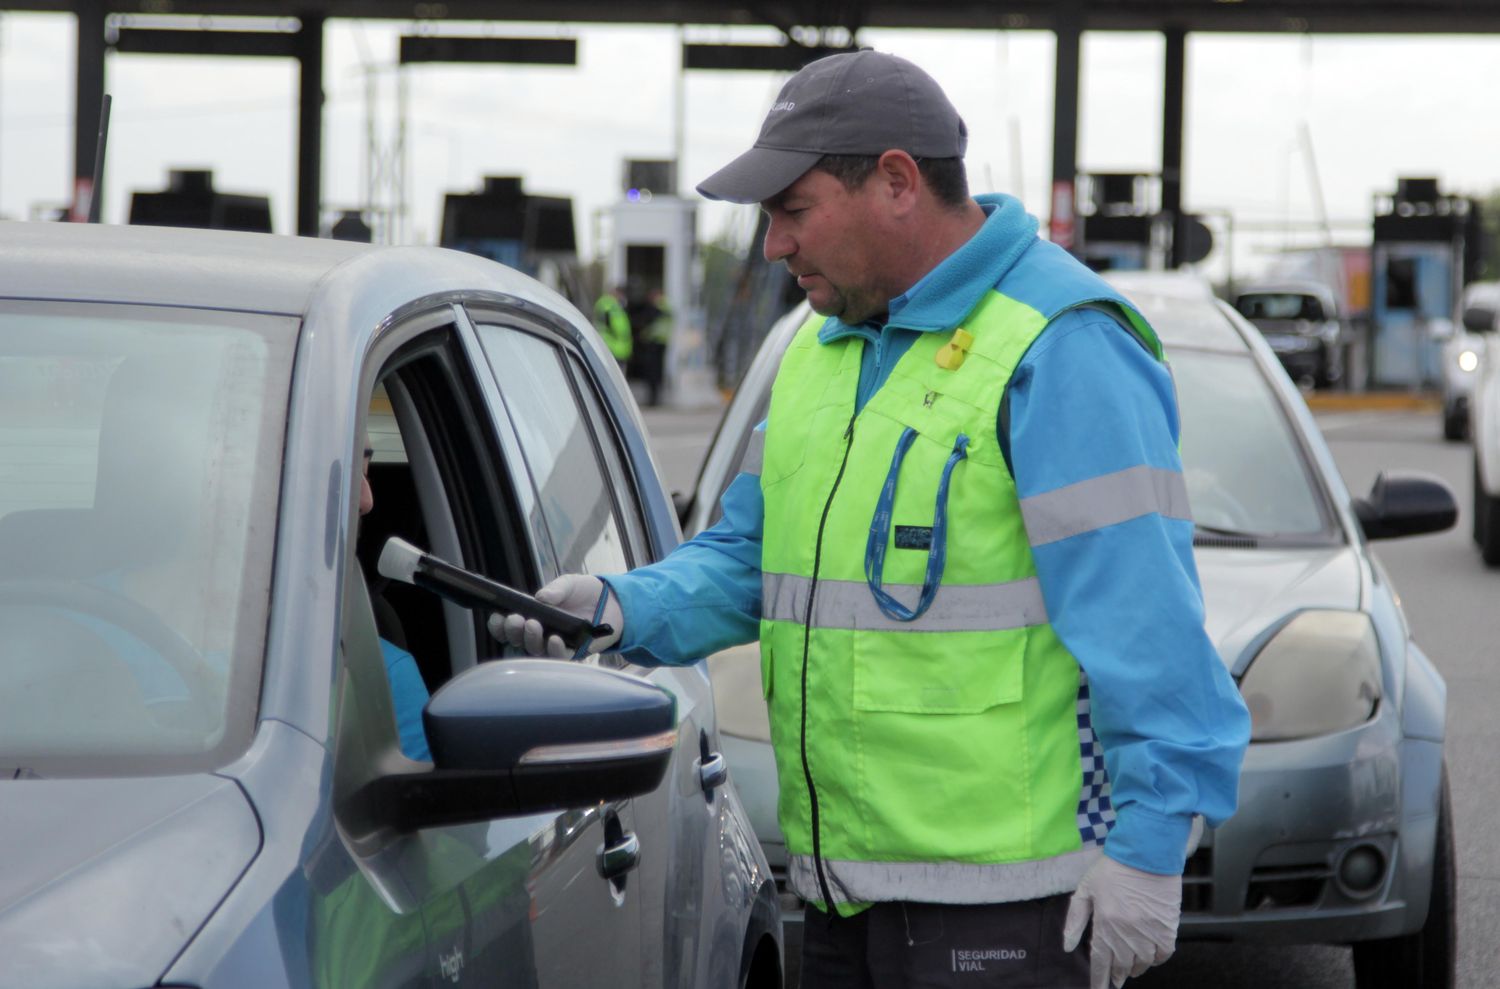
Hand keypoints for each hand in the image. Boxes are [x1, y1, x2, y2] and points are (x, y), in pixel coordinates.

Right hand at [486, 574, 623, 657]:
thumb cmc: (585, 593)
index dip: (499, 625)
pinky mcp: (573, 652)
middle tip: (515, 620)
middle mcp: (540, 633)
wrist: (613, 601)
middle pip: (518, 640)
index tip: (497, 617)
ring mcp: (555, 644)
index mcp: (533, 616)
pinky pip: (560, 657)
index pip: (508, 626)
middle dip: (513, 631)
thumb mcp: (568, 584)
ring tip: (533, 625)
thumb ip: (555, 589)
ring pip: (535, 651)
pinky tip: (554, 639)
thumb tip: (540, 598)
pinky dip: (555, 650)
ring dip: (530, 640)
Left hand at [1062, 854, 1180, 988]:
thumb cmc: (1113, 868)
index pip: (1100, 961)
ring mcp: (1149, 931)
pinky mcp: (1168, 927)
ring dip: (1135, 968)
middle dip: (1116, 976)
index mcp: (1105, 923)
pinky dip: (1156, 959)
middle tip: (1114, 981)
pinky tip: (1149, 958)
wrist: (1146, 851)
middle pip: (1121, 965)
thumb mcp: (1085, 889)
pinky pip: (1163, 954)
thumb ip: (1075, 920)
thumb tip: (1067, 947)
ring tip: (1130, 969)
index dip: (1098, 979)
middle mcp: (1127, 932)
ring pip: (1142, 963)